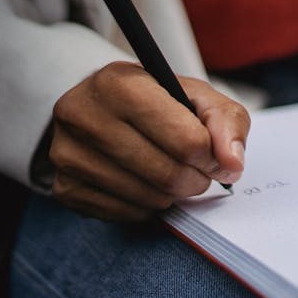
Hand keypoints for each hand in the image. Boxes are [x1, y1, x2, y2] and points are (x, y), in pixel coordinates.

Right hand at [49, 61, 249, 221]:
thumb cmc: (157, 102)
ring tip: (172, 172)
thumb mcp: (197, 96)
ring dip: (174, 194)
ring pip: (150, 198)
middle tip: (199, 171)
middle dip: (196, 179)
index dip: (212, 156)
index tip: (215, 156)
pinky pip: (128, 214)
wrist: (102, 109)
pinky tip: (146, 183)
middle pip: (169, 174)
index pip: (186, 139)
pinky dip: (149, 206)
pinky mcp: (65, 187)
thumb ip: (226, 122)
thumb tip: (232, 165)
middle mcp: (83, 115)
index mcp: (120, 83)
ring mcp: (68, 154)